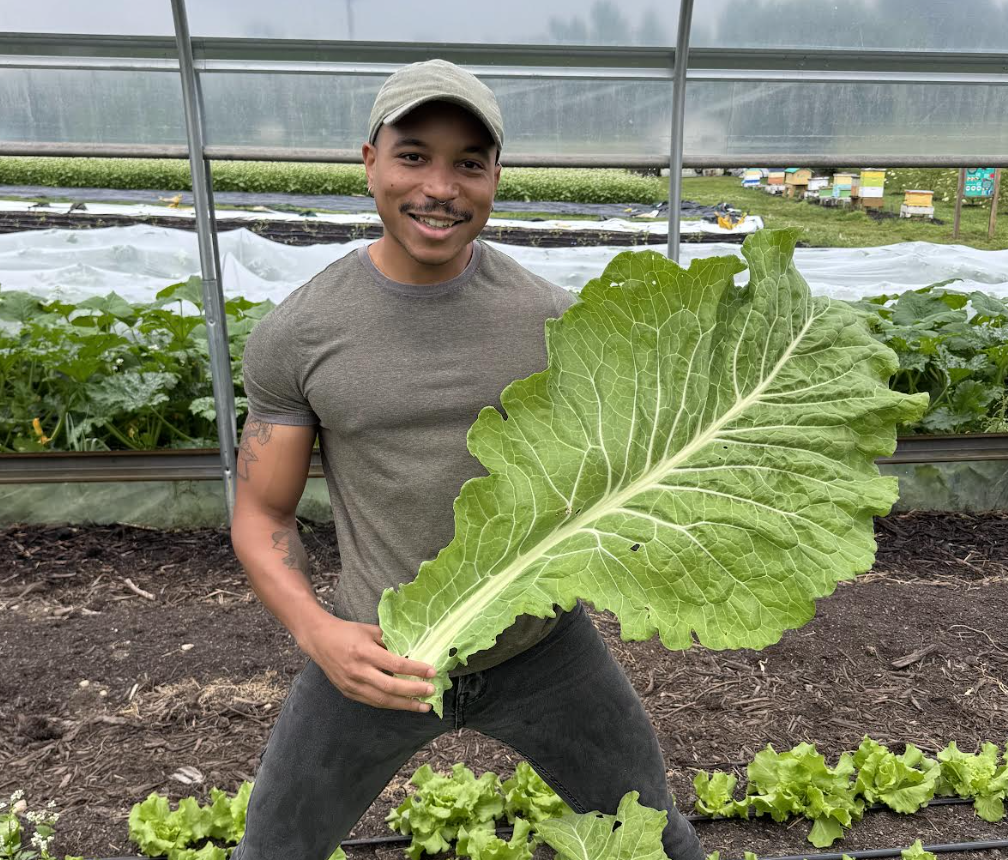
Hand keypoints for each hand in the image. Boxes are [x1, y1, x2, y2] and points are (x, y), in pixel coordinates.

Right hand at [303, 615, 436, 712]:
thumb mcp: (370, 630)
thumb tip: (411, 652)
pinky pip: (373, 702)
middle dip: (413, 691)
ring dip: (405, 704)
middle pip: (390, 686)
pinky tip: (403, 704)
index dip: (416, 669)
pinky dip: (390, 704)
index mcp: (365, 652)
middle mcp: (358, 671)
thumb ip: (389, 641)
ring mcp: (352, 684)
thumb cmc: (347, 632)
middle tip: (431, 691)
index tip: (432, 672)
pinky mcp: (348, 692)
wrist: (318, 639)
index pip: (395, 664)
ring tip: (423, 706)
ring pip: (382, 700)